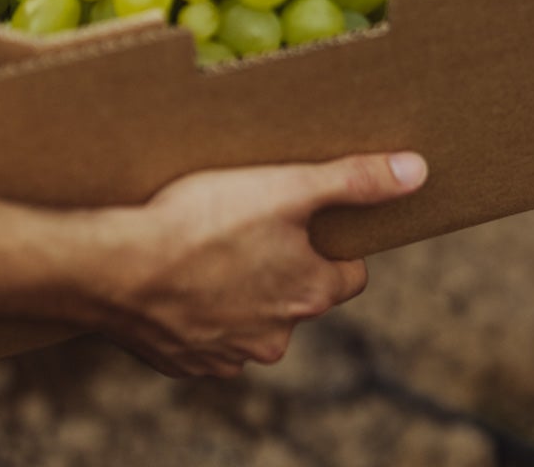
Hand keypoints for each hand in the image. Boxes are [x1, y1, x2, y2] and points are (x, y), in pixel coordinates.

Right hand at [96, 151, 427, 377]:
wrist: (114, 269)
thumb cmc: (202, 220)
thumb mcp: (286, 187)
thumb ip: (354, 181)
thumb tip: (419, 171)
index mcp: (308, 294)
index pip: (349, 274)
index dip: (334, 243)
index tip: (309, 219)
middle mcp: (277, 336)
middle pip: (297, 296)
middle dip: (281, 265)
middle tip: (248, 223)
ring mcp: (228, 354)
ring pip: (250, 317)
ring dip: (238, 289)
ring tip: (205, 244)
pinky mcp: (184, 361)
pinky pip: (204, 334)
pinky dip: (197, 310)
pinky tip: (176, 275)